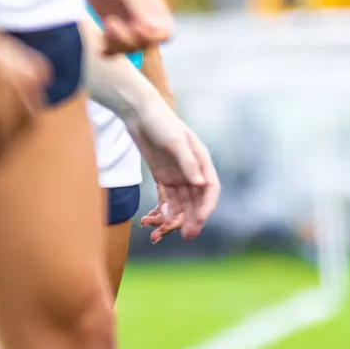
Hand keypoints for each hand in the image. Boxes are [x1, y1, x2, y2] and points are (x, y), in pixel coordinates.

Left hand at [83, 0, 172, 54]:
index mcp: (157, 9)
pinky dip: (108, 50)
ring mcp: (130, 26)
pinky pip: (114, 49)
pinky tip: (99, 46)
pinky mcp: (114, 30)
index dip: (153, 36)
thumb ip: (142, 8)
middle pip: (146, 44)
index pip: (166, 33)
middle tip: (111, 24)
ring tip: (105, 26)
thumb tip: (155, 30)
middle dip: (129, 39)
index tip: (135, 27)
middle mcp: (146, 20)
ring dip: (117, 44)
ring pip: (130, 49)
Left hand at [132, 112, 219, 240]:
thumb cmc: (161, 122)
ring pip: (180, 204)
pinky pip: (166, 199)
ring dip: (173, 219)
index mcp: (202, 163)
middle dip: (191, 220)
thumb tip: (201, 184)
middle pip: (196, 201)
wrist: (139, 112)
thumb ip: (189, 163)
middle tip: (184, 236)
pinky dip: (162, 211)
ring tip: (160, 233)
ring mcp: (178, 175)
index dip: (206, 208)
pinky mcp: (163, 177)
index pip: (210, 190)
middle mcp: (192, 172)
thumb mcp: (176, 141)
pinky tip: (154, 220)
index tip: (197, 223)